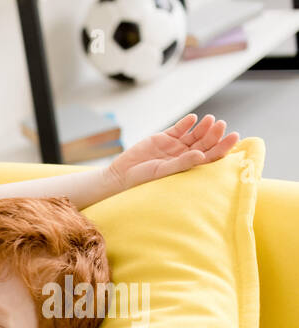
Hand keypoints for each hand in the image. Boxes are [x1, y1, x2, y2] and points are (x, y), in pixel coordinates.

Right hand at [105, 114, 239, 191]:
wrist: (121, 175)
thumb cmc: (142, 180)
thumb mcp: (163, 172)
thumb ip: (182, 163)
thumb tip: (201, 154)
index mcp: (188, 167)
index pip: (211, 156)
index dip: (224, 146)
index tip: (234, 136)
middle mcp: (184, 156)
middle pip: (206, 142)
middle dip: (214, 133)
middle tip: (221, 125)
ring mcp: (175, 146)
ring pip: (195, 134)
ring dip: (204, 126)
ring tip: (210, 120)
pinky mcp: (164, 138)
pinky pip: (180, 128)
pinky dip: (187, 122)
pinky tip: (194, 118)